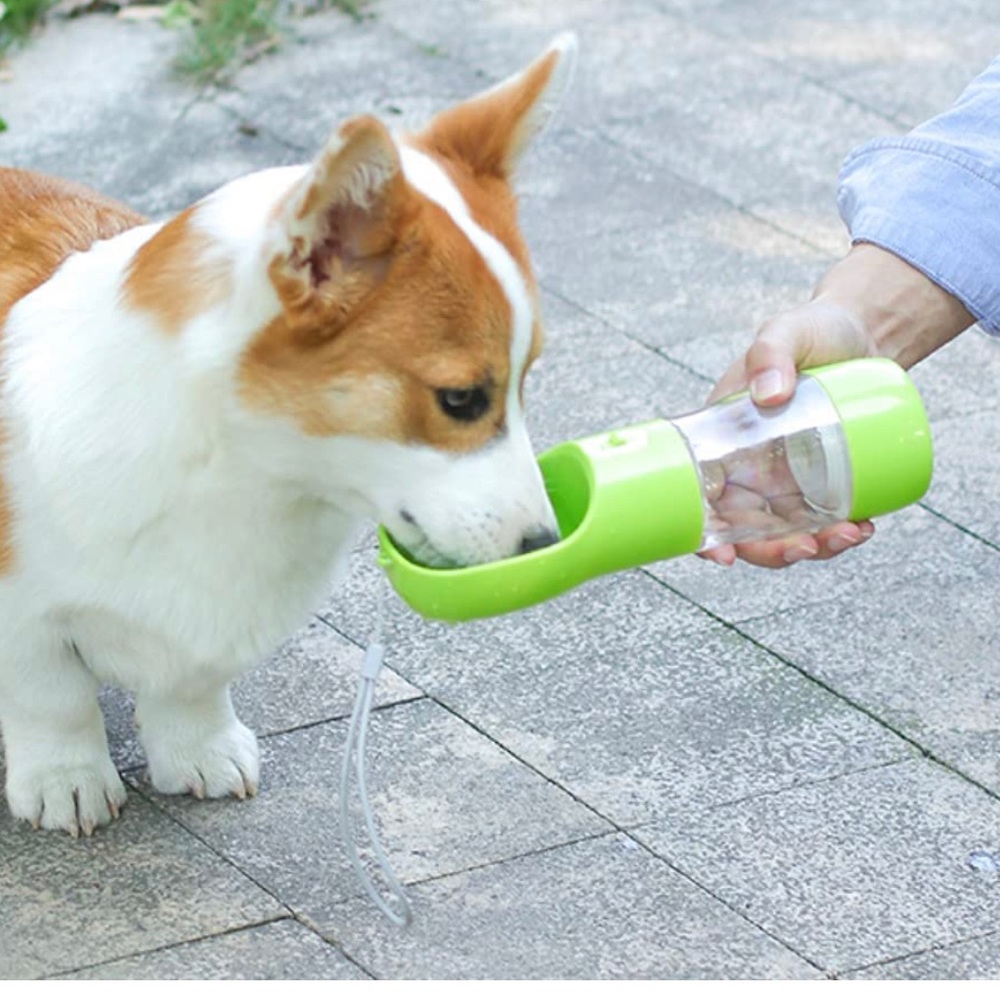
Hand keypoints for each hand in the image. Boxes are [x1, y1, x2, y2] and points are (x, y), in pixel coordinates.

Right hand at [699, 241, 974, 567]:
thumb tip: (769, 395)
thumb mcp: (784, 332)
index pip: (701, 501)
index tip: (722, 558)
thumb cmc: (811, 331)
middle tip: (808, 546)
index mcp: (721, 442)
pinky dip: (842, 533)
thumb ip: (771, 353)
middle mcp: (749, 468)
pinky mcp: (825, 479)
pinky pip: (826, 519)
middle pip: (747, 531)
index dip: (705, 539)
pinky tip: (864, 526)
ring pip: (788, 533)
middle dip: (773, 553)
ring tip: (850, 534)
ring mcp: (788, 478)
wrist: (863, 331)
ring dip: (814, 548)